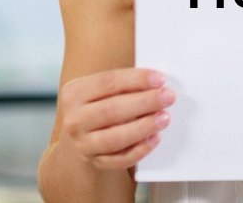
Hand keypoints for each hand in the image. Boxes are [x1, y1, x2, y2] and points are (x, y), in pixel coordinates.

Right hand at [58, 68, 173, 168]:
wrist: (82, 135)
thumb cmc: (100, 104)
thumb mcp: (103, 89)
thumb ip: (126, 84)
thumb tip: (158, 83)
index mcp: (74, 94)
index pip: (107, 82)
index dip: (136, 79)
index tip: (160, 79)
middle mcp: (74, 120)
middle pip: (111, 110)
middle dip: (144, 103)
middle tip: (168, 97)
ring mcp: (83, 144)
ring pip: (114, 138)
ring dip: (143, 128)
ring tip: (164, 118)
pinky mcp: (95, 161)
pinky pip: (119, 160)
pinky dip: (139, 150)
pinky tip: (154, 139)